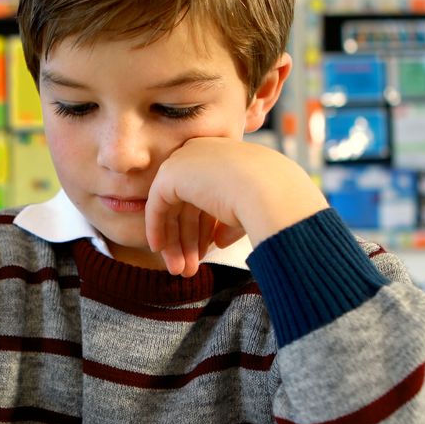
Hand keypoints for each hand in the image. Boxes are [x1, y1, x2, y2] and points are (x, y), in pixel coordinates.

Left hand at [145, 137, 327, 276]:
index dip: (204, 228)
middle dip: (188, 239)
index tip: (204, 253)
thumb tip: (218, 241)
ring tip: (180, 271)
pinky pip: (156, 205)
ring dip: (175, 242)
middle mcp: (202, 153)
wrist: (268, 191)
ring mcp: (184, 160)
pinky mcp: (170, 173)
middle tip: (188, 268)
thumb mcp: (247, 211)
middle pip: (187, 203)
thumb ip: (228, 222)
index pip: (206, 196)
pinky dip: (156, 228)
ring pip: (171, 207)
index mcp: (223, 156)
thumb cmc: (268, 201)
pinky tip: (159, 250)